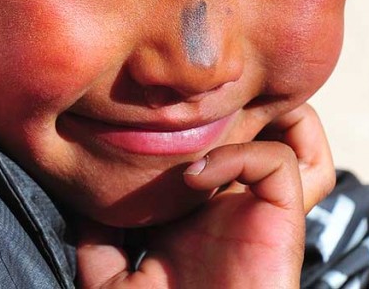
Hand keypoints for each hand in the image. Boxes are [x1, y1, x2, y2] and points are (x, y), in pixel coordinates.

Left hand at [76, 104, 334, 288]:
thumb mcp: (111, 283)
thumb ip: (98, 241)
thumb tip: (81, 195)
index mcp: (194, 208)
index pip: (206, 140)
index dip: (184, 118)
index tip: (140, 111)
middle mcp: (231, 199)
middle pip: (257, 121)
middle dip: (228, 98)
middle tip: (181, 100)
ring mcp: (257, 207)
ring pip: (287, 128)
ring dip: (254, 112)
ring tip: (206, 123)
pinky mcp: (282, 219)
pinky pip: (278, 163)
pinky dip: (240, 155)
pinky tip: (196, 178)